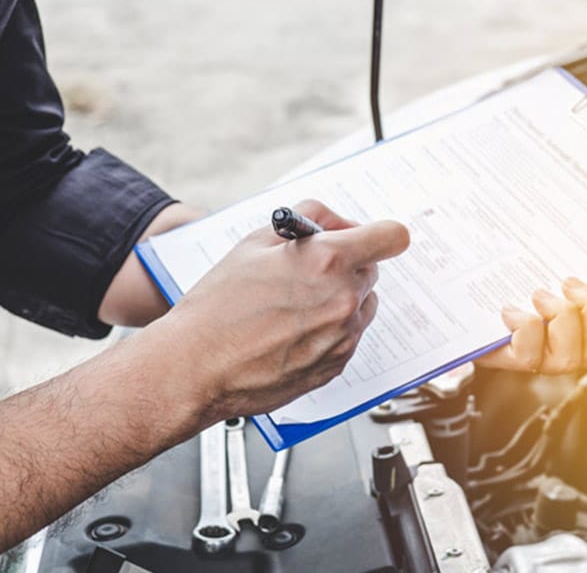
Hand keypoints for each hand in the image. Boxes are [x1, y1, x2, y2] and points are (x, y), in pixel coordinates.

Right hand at [150, 199, 408, 421]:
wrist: (195, 367)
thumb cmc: (217, 307)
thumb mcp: (256, 242)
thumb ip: (307, 220)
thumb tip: (336, 222)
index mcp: (328, 261)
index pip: (391, 237)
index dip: (379, 234)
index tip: (370, 237)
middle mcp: (344, 299)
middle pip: (371, 270)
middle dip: (346, 265)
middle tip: (307, 271)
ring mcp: (343, 336)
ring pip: (361, 304)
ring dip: (339, 298)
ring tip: (294, 306)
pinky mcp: (337, 365)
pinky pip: (347, 336)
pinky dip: (329, 330)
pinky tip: (290, 332)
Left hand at [474, 256, 586, 374]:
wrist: (470, 303)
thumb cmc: (513, 283)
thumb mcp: (542, 267)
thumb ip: (565, 261)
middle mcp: (572, 349)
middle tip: (566, 282)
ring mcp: (544, 360)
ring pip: (570, 358)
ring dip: (558, 318)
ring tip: (538, 295)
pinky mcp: (515, 362)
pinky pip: (530, 355)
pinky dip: (523, 327)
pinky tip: (510, 310)